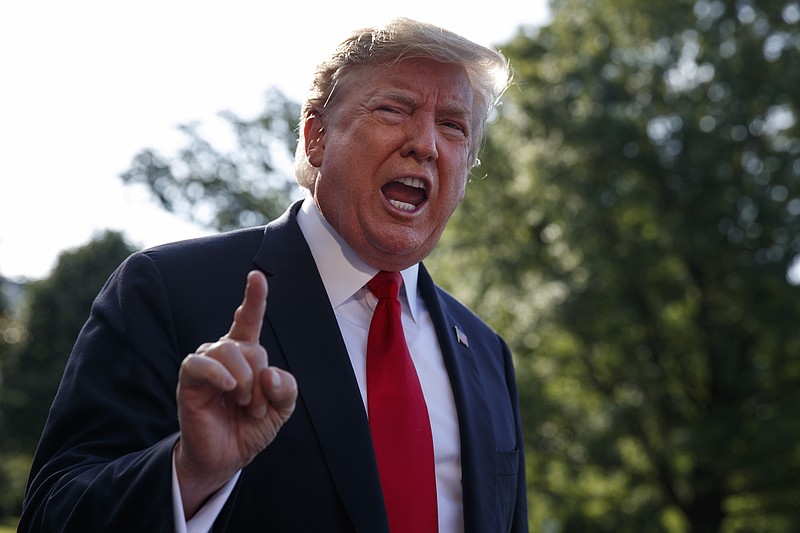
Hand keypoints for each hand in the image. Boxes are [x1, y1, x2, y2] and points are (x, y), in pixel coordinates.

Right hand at [175, 270, 296, 517]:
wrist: (227, 456)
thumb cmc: (251, 427)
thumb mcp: (282, 409)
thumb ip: (286, 388)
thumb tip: (269, 374)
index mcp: (248, 354)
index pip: (250, 319)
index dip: (254, 297)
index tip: (257, 275)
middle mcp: (225, 353)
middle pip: (251, 347)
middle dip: (261, 379)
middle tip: (257, 406)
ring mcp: (205, 363)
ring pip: (228, 351)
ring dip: (245, 381)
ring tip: (244, 403)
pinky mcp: (189, 378)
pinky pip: (200, 363)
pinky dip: (219, 374)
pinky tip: (229, 388)